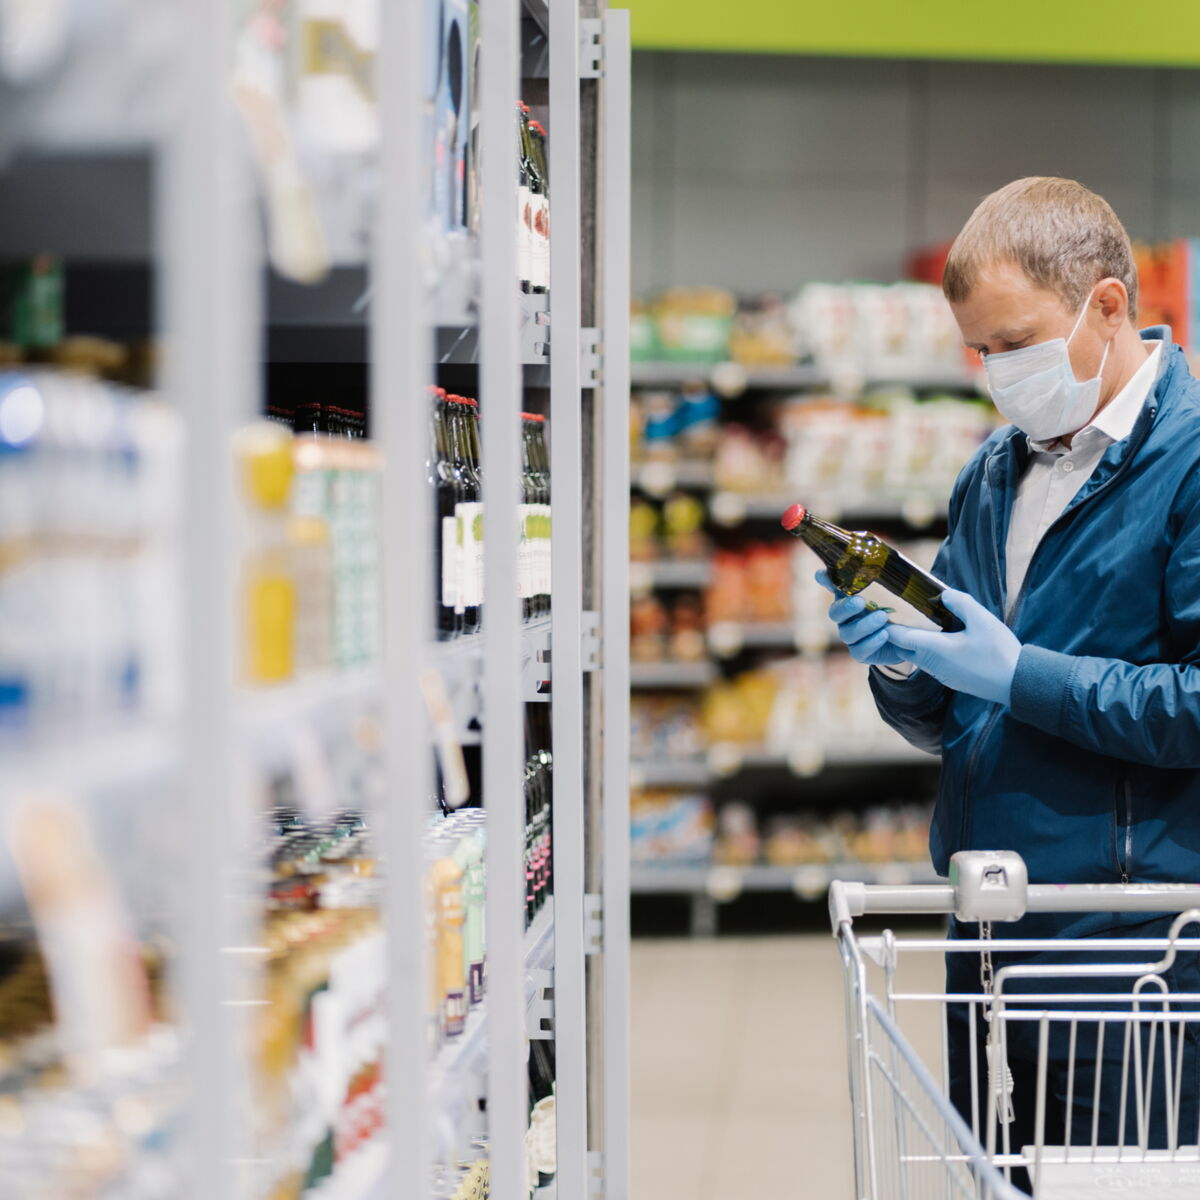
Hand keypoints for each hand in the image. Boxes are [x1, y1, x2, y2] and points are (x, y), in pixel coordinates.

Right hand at [816, 570, 909, 667]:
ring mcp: (850, 636)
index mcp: (850, 598)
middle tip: (860, 601)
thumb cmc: (896, 612)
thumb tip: (877, 548)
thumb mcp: (894, 594)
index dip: (825, 579)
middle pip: (835, 612)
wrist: (906, 641)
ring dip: (865, 624)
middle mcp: (845, 618)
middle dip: (846, 607)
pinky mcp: (860, 653)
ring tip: (882, 617)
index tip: (822, 574)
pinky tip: (884, 634)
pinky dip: (872, 642)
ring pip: (848, 632)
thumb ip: (883, 577)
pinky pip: (859, 650)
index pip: (832, 585)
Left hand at [885, 588, 1021, 705]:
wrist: (1017, 683)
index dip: (890, 625)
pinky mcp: (950, 679)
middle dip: (899, 633)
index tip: (887, 612)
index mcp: (934, 649)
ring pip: (916, 657)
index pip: (899, 638)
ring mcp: (940, 674)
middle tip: (903, 614)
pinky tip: (941, 638)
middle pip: (903, 648)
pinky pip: (929, 663)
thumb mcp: (982, 620)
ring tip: (921, 623)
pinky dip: (927, 651)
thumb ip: (960, 603)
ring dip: (914, 642)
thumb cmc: (999, 652)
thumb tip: (943, 594)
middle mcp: (932, 664)